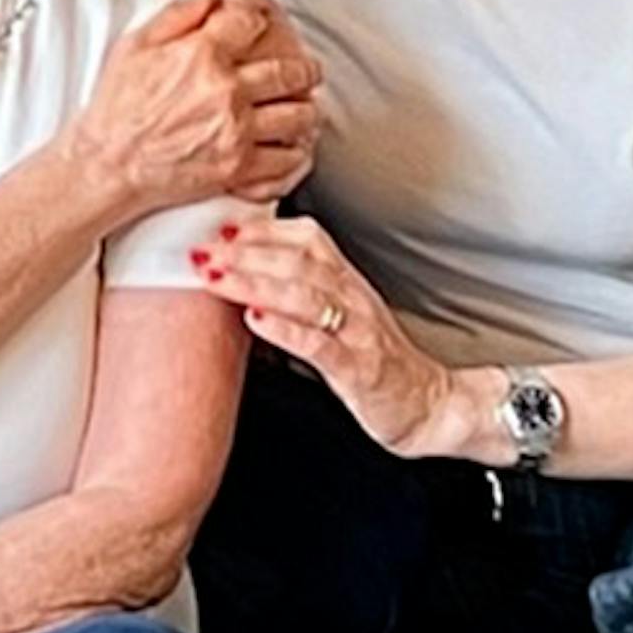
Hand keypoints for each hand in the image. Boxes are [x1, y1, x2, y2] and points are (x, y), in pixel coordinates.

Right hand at [72, 0, 318, 220]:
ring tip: (303, 108)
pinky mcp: (238, 167)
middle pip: (290, 72)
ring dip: (305, 110)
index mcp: (202, 55)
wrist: (109, 163)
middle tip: (308, 71)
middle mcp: (226, 90)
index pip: (253, 22)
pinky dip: (295, 152)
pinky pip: (286, 159)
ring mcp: (236, 131)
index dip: (260, 19)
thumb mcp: (136, 45)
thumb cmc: (117, 107)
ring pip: (297, 116)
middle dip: (304, 69)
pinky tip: (292, 145)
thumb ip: (178, 15)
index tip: (262, 26)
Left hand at [195, 208, 473, 458]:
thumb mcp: (337, 320)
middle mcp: (353, 299)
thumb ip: (297, 296)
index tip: (218, 227)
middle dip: (246, 251)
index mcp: (347, 282)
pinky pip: (321, 345)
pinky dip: (286, 329)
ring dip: (256, 282)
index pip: (306, 237)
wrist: (429, 406)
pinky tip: (255, 321)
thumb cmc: (375, 363)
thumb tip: (240, 280)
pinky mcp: (360, 370)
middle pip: (299, 259)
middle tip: (202, 251)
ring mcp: (358, 333)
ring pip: (305, 295)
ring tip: (217, 278)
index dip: (262, 229)